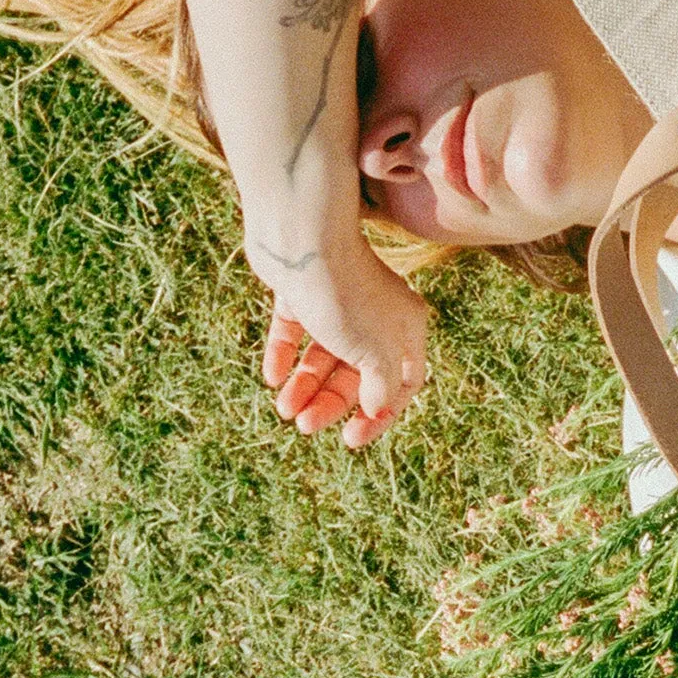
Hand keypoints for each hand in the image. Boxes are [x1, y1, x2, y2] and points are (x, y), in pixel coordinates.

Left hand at [260, 247, 428, 450]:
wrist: (303, 238)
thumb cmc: (347, 297)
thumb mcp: (374, 354)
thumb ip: (380, 388)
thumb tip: (377, 409)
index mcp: (406, 328)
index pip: (402, 384)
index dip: (379, 416)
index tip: (351, 438)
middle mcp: (377, 315)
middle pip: (356, 374)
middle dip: (330, 403)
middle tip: (304, 425)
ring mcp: (338, 303)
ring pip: (323, 356)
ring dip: (305, 386)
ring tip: (283, 408)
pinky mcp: (303, 292)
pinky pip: (294, 332)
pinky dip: (284, 356)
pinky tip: (272, 376)